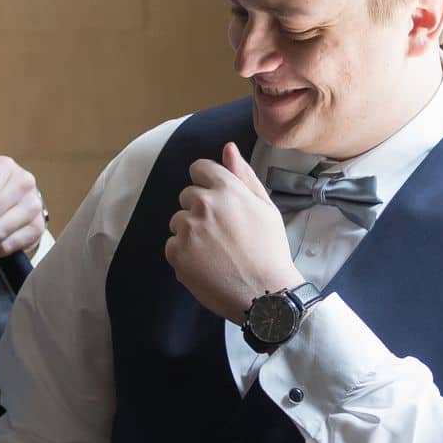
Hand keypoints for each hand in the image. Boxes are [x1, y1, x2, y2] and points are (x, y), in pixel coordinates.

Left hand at [164, 143, 301, 322]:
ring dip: (191, 233)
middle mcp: (204, 204)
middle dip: (200, 210)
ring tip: (216, 252)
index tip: (218, 202)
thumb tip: (227, 148)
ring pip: (178, 221)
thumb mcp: (266, 207)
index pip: (199, 168)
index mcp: (227, 189)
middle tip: (223, 233)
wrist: (266, 294)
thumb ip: (243, 175)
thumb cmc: (270, 250)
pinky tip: (207, 265)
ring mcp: (188, 229)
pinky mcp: (177, 254)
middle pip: (187, 196)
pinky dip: (184, 255)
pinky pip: (172, 245)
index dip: (208, 183)